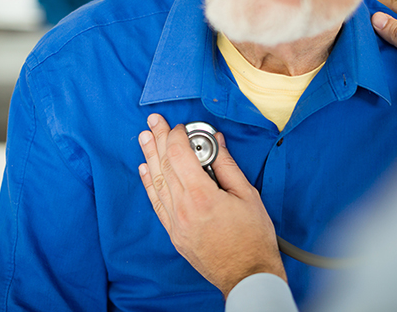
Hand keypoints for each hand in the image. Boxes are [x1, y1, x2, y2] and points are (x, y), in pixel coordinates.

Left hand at [138, 114, 285, 296]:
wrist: (246, 275)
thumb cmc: (253, 238)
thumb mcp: (247, 195)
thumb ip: (227, 165)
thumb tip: (215, 142)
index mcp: (202, 196)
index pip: (179, 155)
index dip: (177, 136)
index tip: (180, 126)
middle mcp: (183, 208)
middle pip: (165, 165)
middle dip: (159, 139)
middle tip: (153, 121)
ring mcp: (175, 222)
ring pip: (157, 182)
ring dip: (149, 157)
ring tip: (144, 137)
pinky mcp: (174, 233)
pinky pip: (156, 203)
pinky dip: (149, 184)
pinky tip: (144, 170)